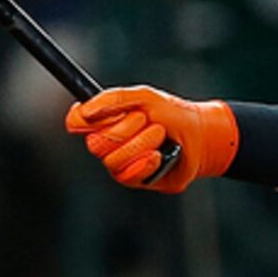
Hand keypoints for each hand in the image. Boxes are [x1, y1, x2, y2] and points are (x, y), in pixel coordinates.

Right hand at [66, 86, 234, 193]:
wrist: (200, 137)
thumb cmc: (172, 115)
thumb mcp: (145, 97)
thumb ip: (113, 99)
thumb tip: (83, 111)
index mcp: (106, 119)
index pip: (77, 122)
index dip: (81, 120)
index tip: (93, 116)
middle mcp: (109, 142)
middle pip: (95, 143)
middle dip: (124, 130)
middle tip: (146, 121)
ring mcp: (120, 162)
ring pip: (112, 160)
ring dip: (140, 144)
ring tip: (159, 136)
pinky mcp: (134, 179)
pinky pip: (127, 175)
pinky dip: (145, 163)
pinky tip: (158, 155)